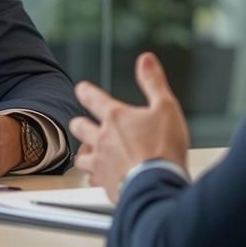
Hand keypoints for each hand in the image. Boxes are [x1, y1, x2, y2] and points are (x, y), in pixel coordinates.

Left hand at [70, 52, 189, 202]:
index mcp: (116, 117)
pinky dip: (94, 177)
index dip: (85, 91)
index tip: (82, 89)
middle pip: (79, 127)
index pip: (93, 98)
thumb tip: (146, 60)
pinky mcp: (104, 184)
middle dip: (80, 123)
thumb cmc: (163, 149)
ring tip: (89, 152)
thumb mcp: (166, 108)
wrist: (157, 186)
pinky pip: (91, 179)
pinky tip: (100, 177)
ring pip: (80, 156)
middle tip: (82, 123)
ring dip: (84, 152)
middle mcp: (103, 139)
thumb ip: (154, 82)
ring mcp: (101, 163)